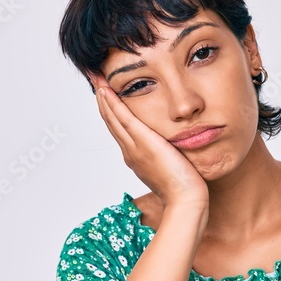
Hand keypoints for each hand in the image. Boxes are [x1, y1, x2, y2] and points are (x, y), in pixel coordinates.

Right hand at [89, 73, 208, 210]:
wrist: (185, 200)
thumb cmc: (184, 189)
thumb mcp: (172, 168)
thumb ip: (167, 156)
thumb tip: (172, 148)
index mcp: (136, 157)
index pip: (120, 130)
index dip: (111, 112)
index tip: (106, 96)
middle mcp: (130, 152)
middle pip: (111, 122)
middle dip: (102, 101)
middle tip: (95, 81)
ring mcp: (134, 148)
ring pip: (113, 118)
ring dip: (103, 98)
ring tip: (97, 79)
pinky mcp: (143, 142)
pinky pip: (123, 118)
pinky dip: (113, 103)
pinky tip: (106, 90)